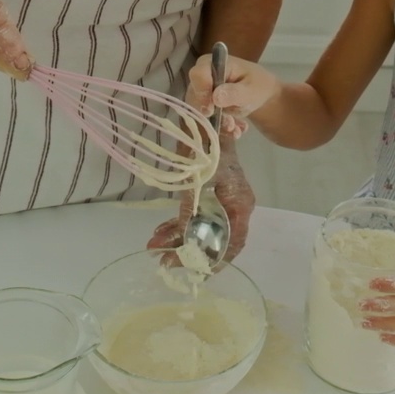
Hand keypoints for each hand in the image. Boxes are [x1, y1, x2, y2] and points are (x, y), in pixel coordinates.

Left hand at [146, 135, 255, 266]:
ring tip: (154, 247)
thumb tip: (181, 239)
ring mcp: (222, 203)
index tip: (196, 272)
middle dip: (188, 252)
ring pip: (201, 229)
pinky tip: (159, 232)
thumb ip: (191, 210)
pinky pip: (195, 217)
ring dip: (178, 238)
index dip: (216, 261)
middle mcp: (235, 208)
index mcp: (241, 205)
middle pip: (215, 239)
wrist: (206, 121)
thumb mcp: (199, 180)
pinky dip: (178, 225)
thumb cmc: (208, 148)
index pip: (233, 243)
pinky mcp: (210, 196)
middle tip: (164, 261)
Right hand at [186, 54, 280, 137]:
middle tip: (229, 125)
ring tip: (237, 129)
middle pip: (194, 96)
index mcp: (213, 63)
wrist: (261, 94)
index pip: (198, 74)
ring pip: (199, 112)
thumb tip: (215, 98)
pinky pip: (206, 120)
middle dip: (212, 114)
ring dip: (218, 124)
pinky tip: (236, 130)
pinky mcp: (205, 106)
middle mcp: (203, 77)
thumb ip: (235, 92)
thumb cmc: (257, 85)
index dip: (201, 92)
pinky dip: (221, 128)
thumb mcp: (252, 89)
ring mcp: (202, 92)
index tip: (211, 109)